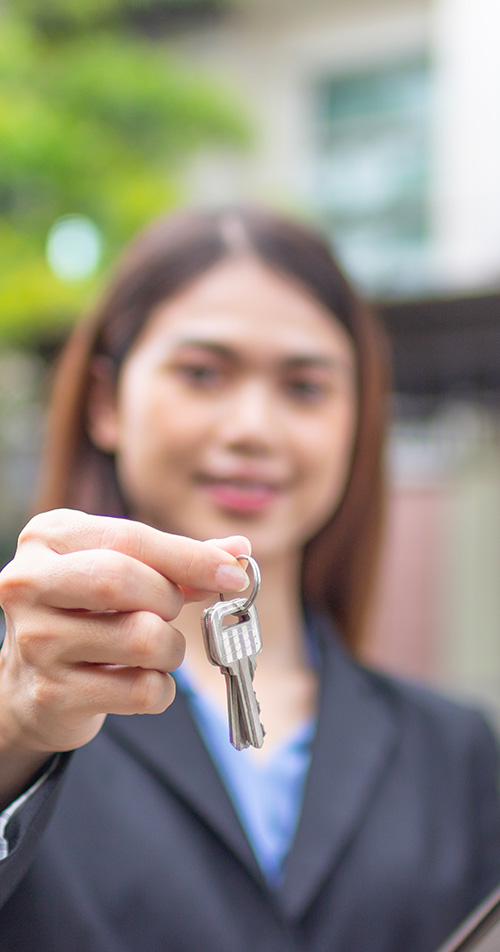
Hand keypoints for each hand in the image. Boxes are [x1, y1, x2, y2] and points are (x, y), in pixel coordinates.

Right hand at [0, 509, 249, 766]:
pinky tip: (139, 681)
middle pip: (122, 581)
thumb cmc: (88, 613)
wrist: (33, 685)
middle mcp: (28, 583)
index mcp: (48, 537)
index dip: (190, 556)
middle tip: (170, 612)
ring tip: (152, 649)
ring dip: (170, 649)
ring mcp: (35, 641)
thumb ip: (178, 560)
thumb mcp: (125, 571)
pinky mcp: (51, 694)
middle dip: (168, 600)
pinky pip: (140, 690)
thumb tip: (238, 552)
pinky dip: (160, 688)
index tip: (235, 573)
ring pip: (141, 638)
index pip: (131, 538)